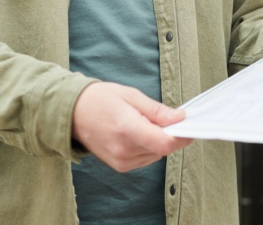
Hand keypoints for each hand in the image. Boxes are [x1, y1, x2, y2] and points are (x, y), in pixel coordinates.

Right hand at [71, 82, 191, 171]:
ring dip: (158, 141)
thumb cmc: (101, 100)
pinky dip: (149, 147)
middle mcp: (124, 151)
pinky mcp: (120, 167)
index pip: (164, 143)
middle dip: (170, 134)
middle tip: (163, 117)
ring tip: (143, 123)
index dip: (182, 136)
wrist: (74, 113)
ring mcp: (121, 162)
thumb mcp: (132, 96)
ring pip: (156, 155)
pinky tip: (138, 133)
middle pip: (163, 149)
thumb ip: (157, 111)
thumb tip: (180, 118)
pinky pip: (146, 158)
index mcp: (128, 130)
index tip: (189, 125)